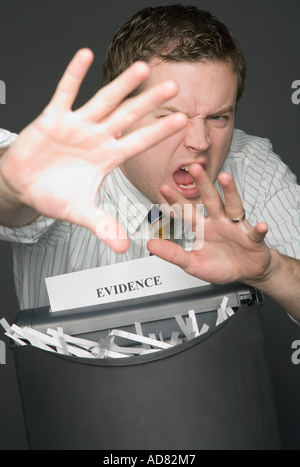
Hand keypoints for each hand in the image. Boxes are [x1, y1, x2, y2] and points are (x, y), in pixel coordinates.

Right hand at [0, 48, 186, 251]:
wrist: (24, 185)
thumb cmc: (53, 195)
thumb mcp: (80, 213)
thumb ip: (103, 226)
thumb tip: (124, 246)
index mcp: (107, 158)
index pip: (139, 142)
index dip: (160, 132)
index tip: (183, 121)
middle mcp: (96, 138)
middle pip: (128, 117)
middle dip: (149, 103)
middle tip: (173, 87)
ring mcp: (77, 126)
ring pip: (103, 101)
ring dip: (121, 85)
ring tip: (142, 67)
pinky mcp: (52, 118)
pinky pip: (64, 93)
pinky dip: (73, 75)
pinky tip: (85, 55)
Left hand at [148, 163, 271, 285]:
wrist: (246, 272)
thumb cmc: (220, 265)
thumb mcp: (192, 263)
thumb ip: (173, 254)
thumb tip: (151, 244)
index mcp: (203, 228)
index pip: (187, 211)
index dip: (176, 201)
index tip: (163, 188)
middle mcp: (219, 222)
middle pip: (210, 199)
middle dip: (203, 184)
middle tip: (194, 168)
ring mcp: (236, 227)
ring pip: (233, 206)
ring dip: (230, 192)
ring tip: (226, 178)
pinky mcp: (253, 239)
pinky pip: (256, 233)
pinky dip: (259, 230)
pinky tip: (260, 226)